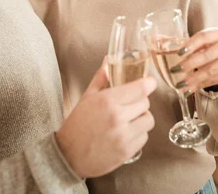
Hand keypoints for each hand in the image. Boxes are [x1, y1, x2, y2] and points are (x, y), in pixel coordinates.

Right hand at [56, 62, 156, 177]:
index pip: (141, 88)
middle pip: (146, 103)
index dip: (149, 83)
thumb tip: (108, 60)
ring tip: (128, 120)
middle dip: (139, 102)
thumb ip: (101, 78)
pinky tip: (125, 133)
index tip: (150, 82)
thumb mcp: (87, 97)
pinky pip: (144, 137)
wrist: (68, 156)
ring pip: (148, 120)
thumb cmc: (77, 125)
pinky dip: (138, 134)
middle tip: (128, 105)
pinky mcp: (127, 151)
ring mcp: (123, 136)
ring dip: (141, 118)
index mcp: (108, 101)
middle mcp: (118, 117)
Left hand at [172, 28, 217, 93]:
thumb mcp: (194, 42)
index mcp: (217, 33)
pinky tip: (188, 89)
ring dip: (194, 78)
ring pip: (211, 70)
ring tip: (180, 84)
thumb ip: (175, 41)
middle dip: (190, 64)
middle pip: (208, 55)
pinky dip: (199, 85)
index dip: (191, 44)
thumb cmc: (204, 48)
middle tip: (176, 70)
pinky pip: (213, 80)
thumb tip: (153, 38)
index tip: (179, 53)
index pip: (204, 37)